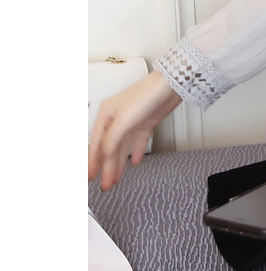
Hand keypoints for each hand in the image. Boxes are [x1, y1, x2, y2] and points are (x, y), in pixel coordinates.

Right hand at [88, 70, 181, 189]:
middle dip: (106, 167)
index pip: (96, 143)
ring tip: (115, 179)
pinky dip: (136, 152)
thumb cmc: (145, 95)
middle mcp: (117, 119)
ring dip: (118, 164)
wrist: (170, 86)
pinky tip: (134, 162)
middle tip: (105, 185)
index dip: (93, 161)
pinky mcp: (146, 123)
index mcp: (106, 115)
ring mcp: (132, 122)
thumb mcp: (123, 119)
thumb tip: (103, 156)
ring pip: (122, 147)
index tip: (90, 176)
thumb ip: (112, 139)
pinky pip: (138, 141)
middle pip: (109, 148)